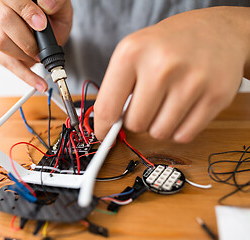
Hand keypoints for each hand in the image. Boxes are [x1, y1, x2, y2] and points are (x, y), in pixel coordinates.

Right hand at [0, 0, 72, 91]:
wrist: (50, 29)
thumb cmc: (53, 16)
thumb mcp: (62, 8)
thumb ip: (57, 2)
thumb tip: (47, 4)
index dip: (26, 12)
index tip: (41, 25)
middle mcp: (1, 8)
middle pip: (4, 21)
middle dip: (27, 40)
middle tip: (42, 49)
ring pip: (1, 42)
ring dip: (25, 57)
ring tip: (40, 59)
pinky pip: (4, 61)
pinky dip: (24, 75)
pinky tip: (37, 82)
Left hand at [94, 7, 249, 142]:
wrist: (217, 30)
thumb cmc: (170, 44)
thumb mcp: (135, 50)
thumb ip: (117, 86)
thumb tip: (107, 125)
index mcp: (133, 52)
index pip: (107, 107)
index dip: (102, 127)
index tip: (103, 133)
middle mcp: (162, 65)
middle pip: (135, 124)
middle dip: (137, 120)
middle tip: (146, 104)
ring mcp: (192, 82)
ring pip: (160, 133)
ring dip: (159, 125)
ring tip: (166, 102)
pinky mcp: (216, 97)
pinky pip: (184, 135)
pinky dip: (179, 129)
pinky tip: (182, 108)